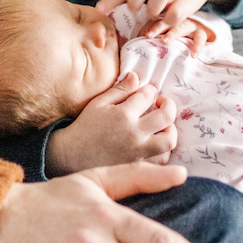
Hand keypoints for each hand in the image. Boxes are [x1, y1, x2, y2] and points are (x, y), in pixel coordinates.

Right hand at [46, 74, 177, 173]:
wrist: (72, 156)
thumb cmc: (85, 126)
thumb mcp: (99, 103)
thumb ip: (120, 90)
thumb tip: (136, 76)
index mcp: (123, 114)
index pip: (147, 95)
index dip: (150, 90)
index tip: (148, 91)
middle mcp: (134, 133)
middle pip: (166, 117)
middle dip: (169, 105)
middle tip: (162, 103)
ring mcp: (138, 152)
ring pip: (169, 140)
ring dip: (170, 129)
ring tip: (162, 125)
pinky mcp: (138, 166)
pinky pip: (161, 160)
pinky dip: (164, 150)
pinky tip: (156, 142)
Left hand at [96, 0, 229, 32]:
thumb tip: (99, 9)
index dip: (112, 0)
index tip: (100, 11)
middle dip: (135, 4)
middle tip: (138, 10)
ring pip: (155, 5)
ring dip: (153, 13)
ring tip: (156, 12)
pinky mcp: (188, 0)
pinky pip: (173, 16)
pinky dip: (167, 21)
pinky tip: (168, 16)